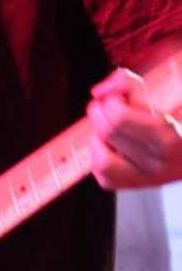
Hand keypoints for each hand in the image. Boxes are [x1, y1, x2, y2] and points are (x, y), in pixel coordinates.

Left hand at [87, 67, 181, 188]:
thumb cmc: (180, 119)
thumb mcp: (169, 94)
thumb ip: (131, 85)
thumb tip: (99, 91)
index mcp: (169, 138)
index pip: (120, 118)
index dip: (111, 99)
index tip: (119, 94)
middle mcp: (158, 163)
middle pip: (108, 133)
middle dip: (100, 110)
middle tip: (108, 103)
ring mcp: (147, 179)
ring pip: (101, 161)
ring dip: (98, 138)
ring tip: (108, 126)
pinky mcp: (138, 185)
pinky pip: (104, 177)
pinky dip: (101, 158)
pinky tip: (111, 144)